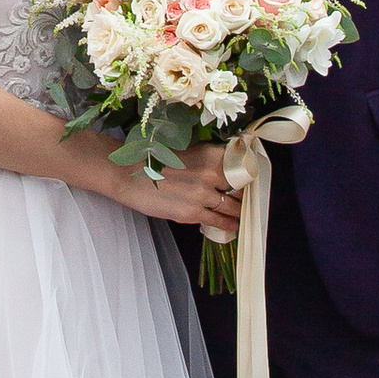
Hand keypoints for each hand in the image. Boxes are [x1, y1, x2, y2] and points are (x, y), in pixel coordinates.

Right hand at [112, 140, 241, 236]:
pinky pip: (218, 221)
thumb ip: (210, 159)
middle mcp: (212, 174)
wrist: (129, 174)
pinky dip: (228, 225)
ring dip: (238, 211)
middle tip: (244, 199)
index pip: (244, 168)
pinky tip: (233, 226)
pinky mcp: (192, 213)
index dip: (248, 176)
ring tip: (241, 215)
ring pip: (232, 207)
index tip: (248, 182)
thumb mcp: (188, 151)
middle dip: (243, 195)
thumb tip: (229, 168)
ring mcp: (203, 195)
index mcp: (212, 155)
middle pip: (240, 189)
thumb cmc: (156, 160)